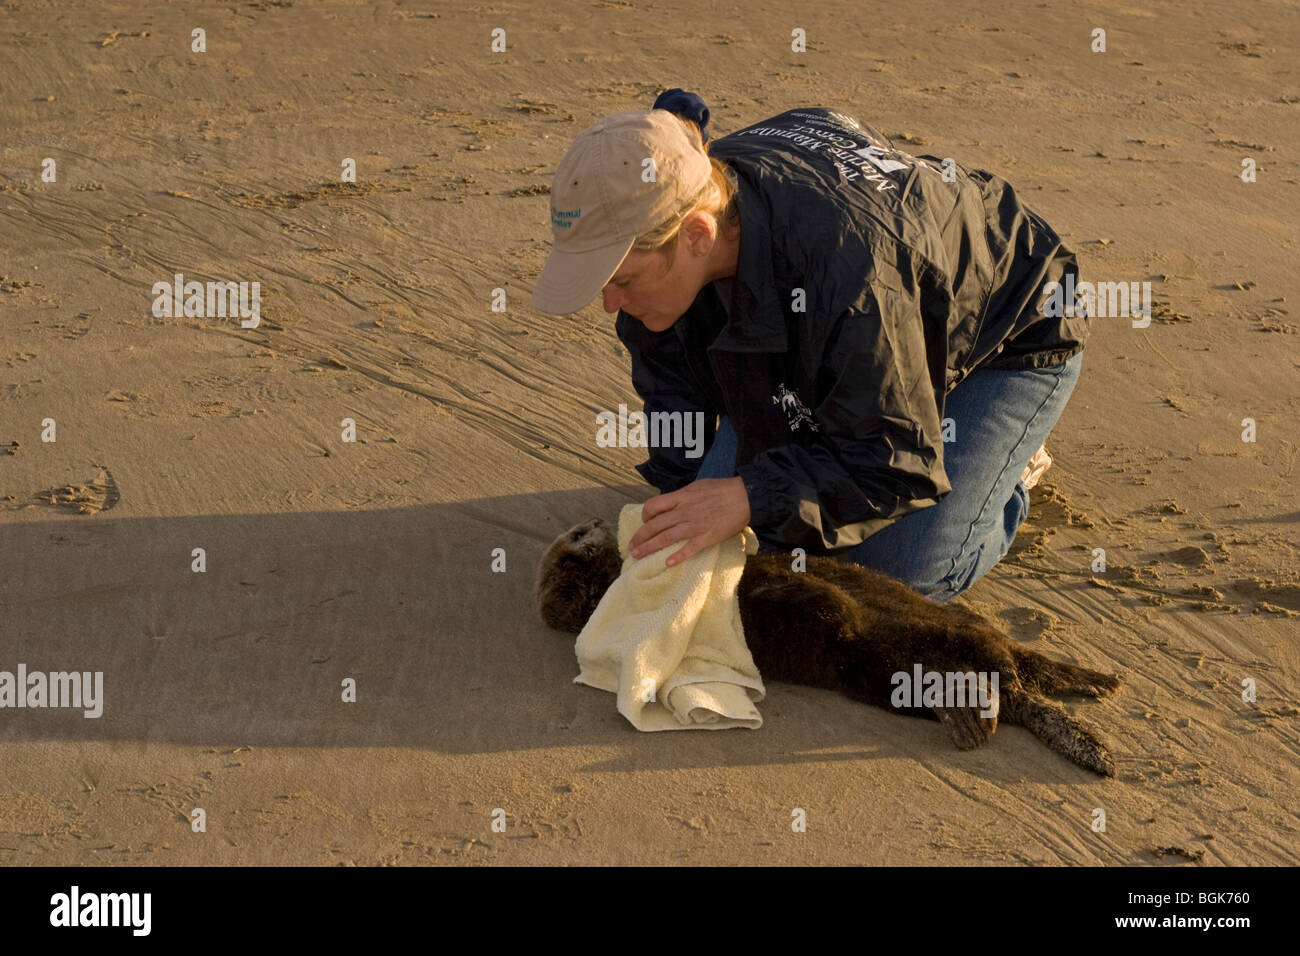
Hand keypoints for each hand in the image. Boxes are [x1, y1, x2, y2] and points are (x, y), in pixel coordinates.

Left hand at [628, 476, 750, 566]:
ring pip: (666, 537)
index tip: (645, 523)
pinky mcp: (708, 536)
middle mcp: (684, 511)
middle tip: (631, 548)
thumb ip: (684, 496)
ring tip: (637, 556)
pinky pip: (690, 548)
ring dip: (649, 548)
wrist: (745, 495)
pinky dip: (678, 556)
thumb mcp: (698, 486)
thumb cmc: (723, 489)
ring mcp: (695, 525)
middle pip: (655, 525)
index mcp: (681, 497)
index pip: (653, 506)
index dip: (644, 516)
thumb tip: (673, 501)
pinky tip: (668, 564)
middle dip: (640, 537)